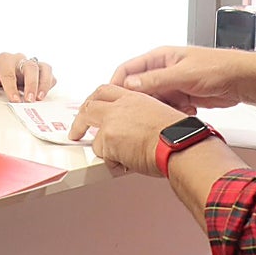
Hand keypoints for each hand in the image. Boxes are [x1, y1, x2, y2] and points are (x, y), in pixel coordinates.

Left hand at [0, 52, 55, 101]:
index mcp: (4, 59)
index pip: (9, 72)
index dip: (12, 87)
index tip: (14, 99)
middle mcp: (19, 59)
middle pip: (30, 67)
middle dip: (31, 84)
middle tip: (29, 100)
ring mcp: (30, 64)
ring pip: (44, 68)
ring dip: (44, 83)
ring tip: (40, 98)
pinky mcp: (38, 71)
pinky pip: (49, 75)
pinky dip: (49, 84)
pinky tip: (43, 95)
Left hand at [67, 84, 184, 175]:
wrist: (179, 144)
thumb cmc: (178, 133)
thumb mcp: (157, 112)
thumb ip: (138, 115)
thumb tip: (131, 127)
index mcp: (132, 97)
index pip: (105, 91)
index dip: (94, 100)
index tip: (89, 107)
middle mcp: (119, 107)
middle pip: (88, 108)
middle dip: (79, 122)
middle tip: (76, 132)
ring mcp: (111, 122)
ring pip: (96, 139)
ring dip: (106, 151)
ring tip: (124, 158)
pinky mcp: (109, 140)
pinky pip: (104, 157)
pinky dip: (114, 163)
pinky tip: (128, 163)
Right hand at [108, 45, 249, 113]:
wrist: (242, 80)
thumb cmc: (217, 67)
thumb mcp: (182, 74)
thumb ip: (156, 80)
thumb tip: (130, 84)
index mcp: (160, 57)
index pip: (128, 69)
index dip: (118, 84)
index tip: (112, 100)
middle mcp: (164, 69)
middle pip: (140, 88)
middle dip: (142, 101)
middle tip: (142, 113)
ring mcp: (173, 84)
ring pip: (155, 100)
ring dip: (161, 108)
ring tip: (173, 110)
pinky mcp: (183, 96)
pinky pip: (169, 108)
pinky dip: (175, 112)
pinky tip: (188, 110)